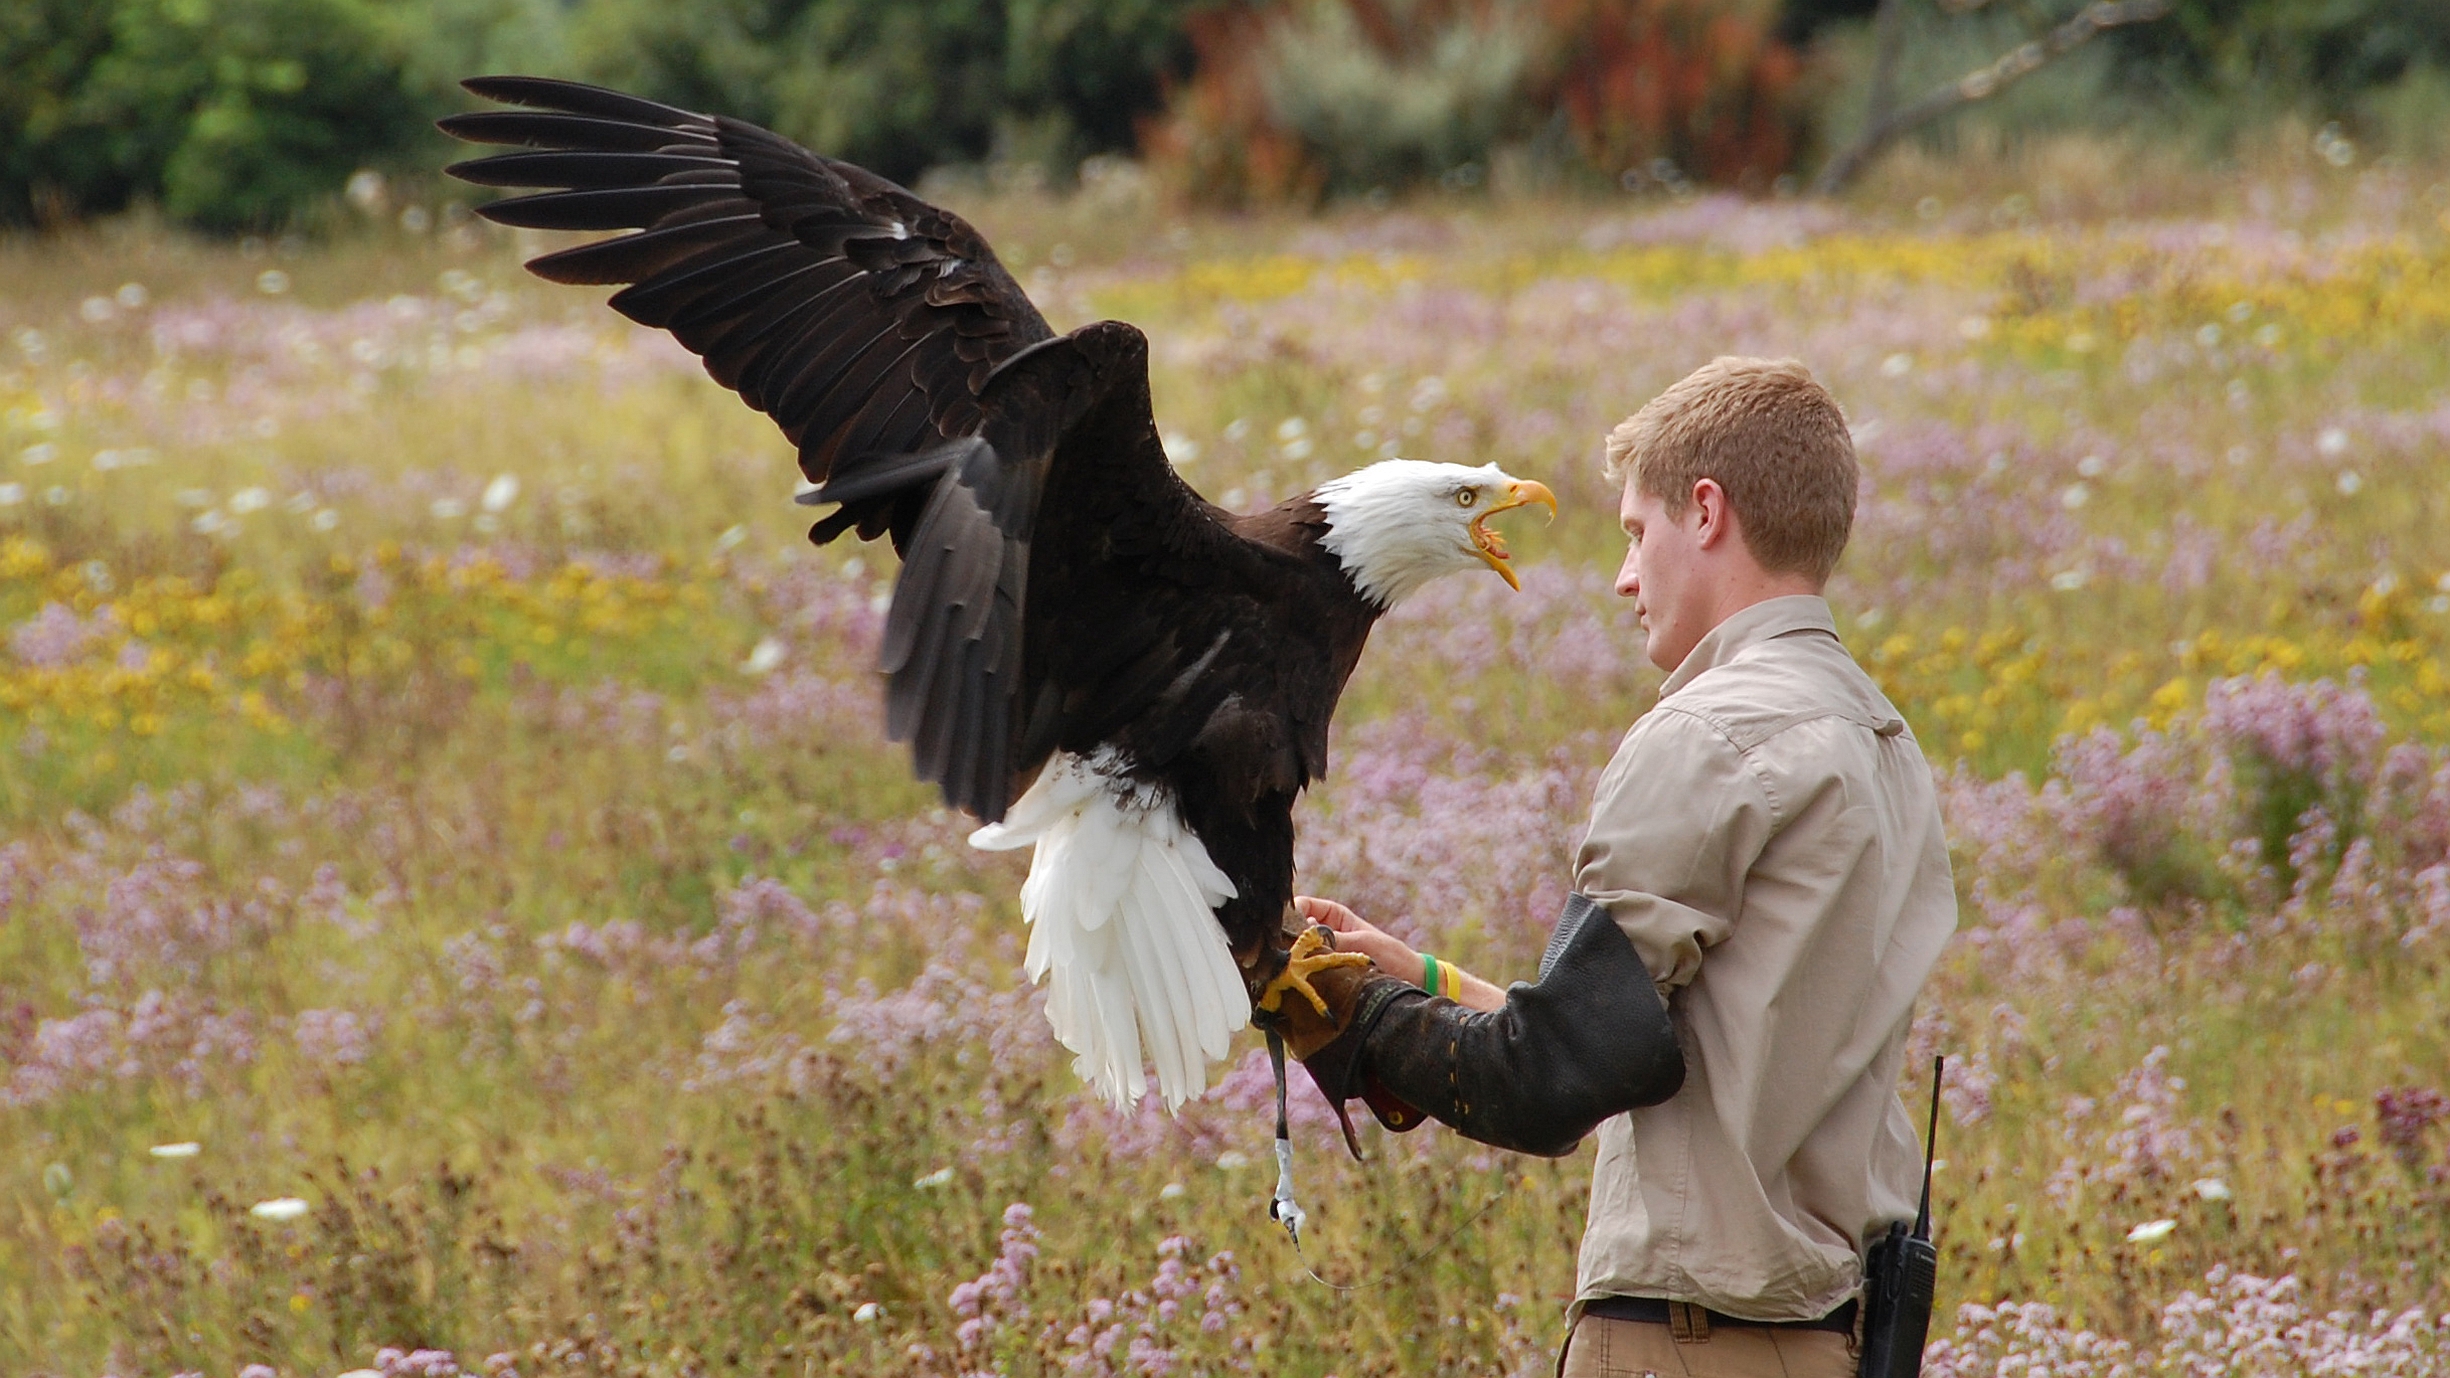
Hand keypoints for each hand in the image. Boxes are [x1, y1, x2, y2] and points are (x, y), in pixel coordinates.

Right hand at [1293, 895, 1417, 978]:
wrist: (1410, 979)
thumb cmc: (1390, 954)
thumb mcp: (1362, 943)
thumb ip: (1334, 940)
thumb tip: (1305, 939)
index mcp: (1335, 915)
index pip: (1305, 905)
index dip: (1292, 911)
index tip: (1286, 924)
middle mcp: (1326, 932)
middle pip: (1297, 928)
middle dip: (1289, 935)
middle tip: (1284, 947)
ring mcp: (1325, 952)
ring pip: (1301, 949)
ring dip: (1295, 955)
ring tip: (1290, 963)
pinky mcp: (1327, 973)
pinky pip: (1309, 968)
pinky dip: (1303, 971)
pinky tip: (1299, 977)